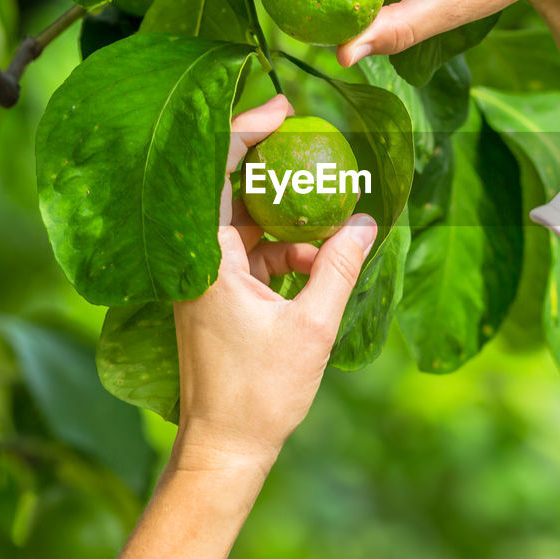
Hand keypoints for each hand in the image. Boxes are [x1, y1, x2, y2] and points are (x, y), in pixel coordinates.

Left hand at [170, 94, 376, 470]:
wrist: (224, 448)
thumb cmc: (259, 392)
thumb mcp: (312, 324)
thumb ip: (339, 267)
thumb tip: (365, 222)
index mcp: (205, 260)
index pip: (217, 173)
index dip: (246, 132)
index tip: (284, 110)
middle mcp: (194, 262)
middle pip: (229, 191)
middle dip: (273, 168)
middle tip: (311, 142)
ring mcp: (202, 279)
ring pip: (243, 224)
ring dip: (286, 218)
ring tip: (332, 219)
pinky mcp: (214, 297)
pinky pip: (248, 253)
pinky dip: (281, 249)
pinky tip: (319, 261)